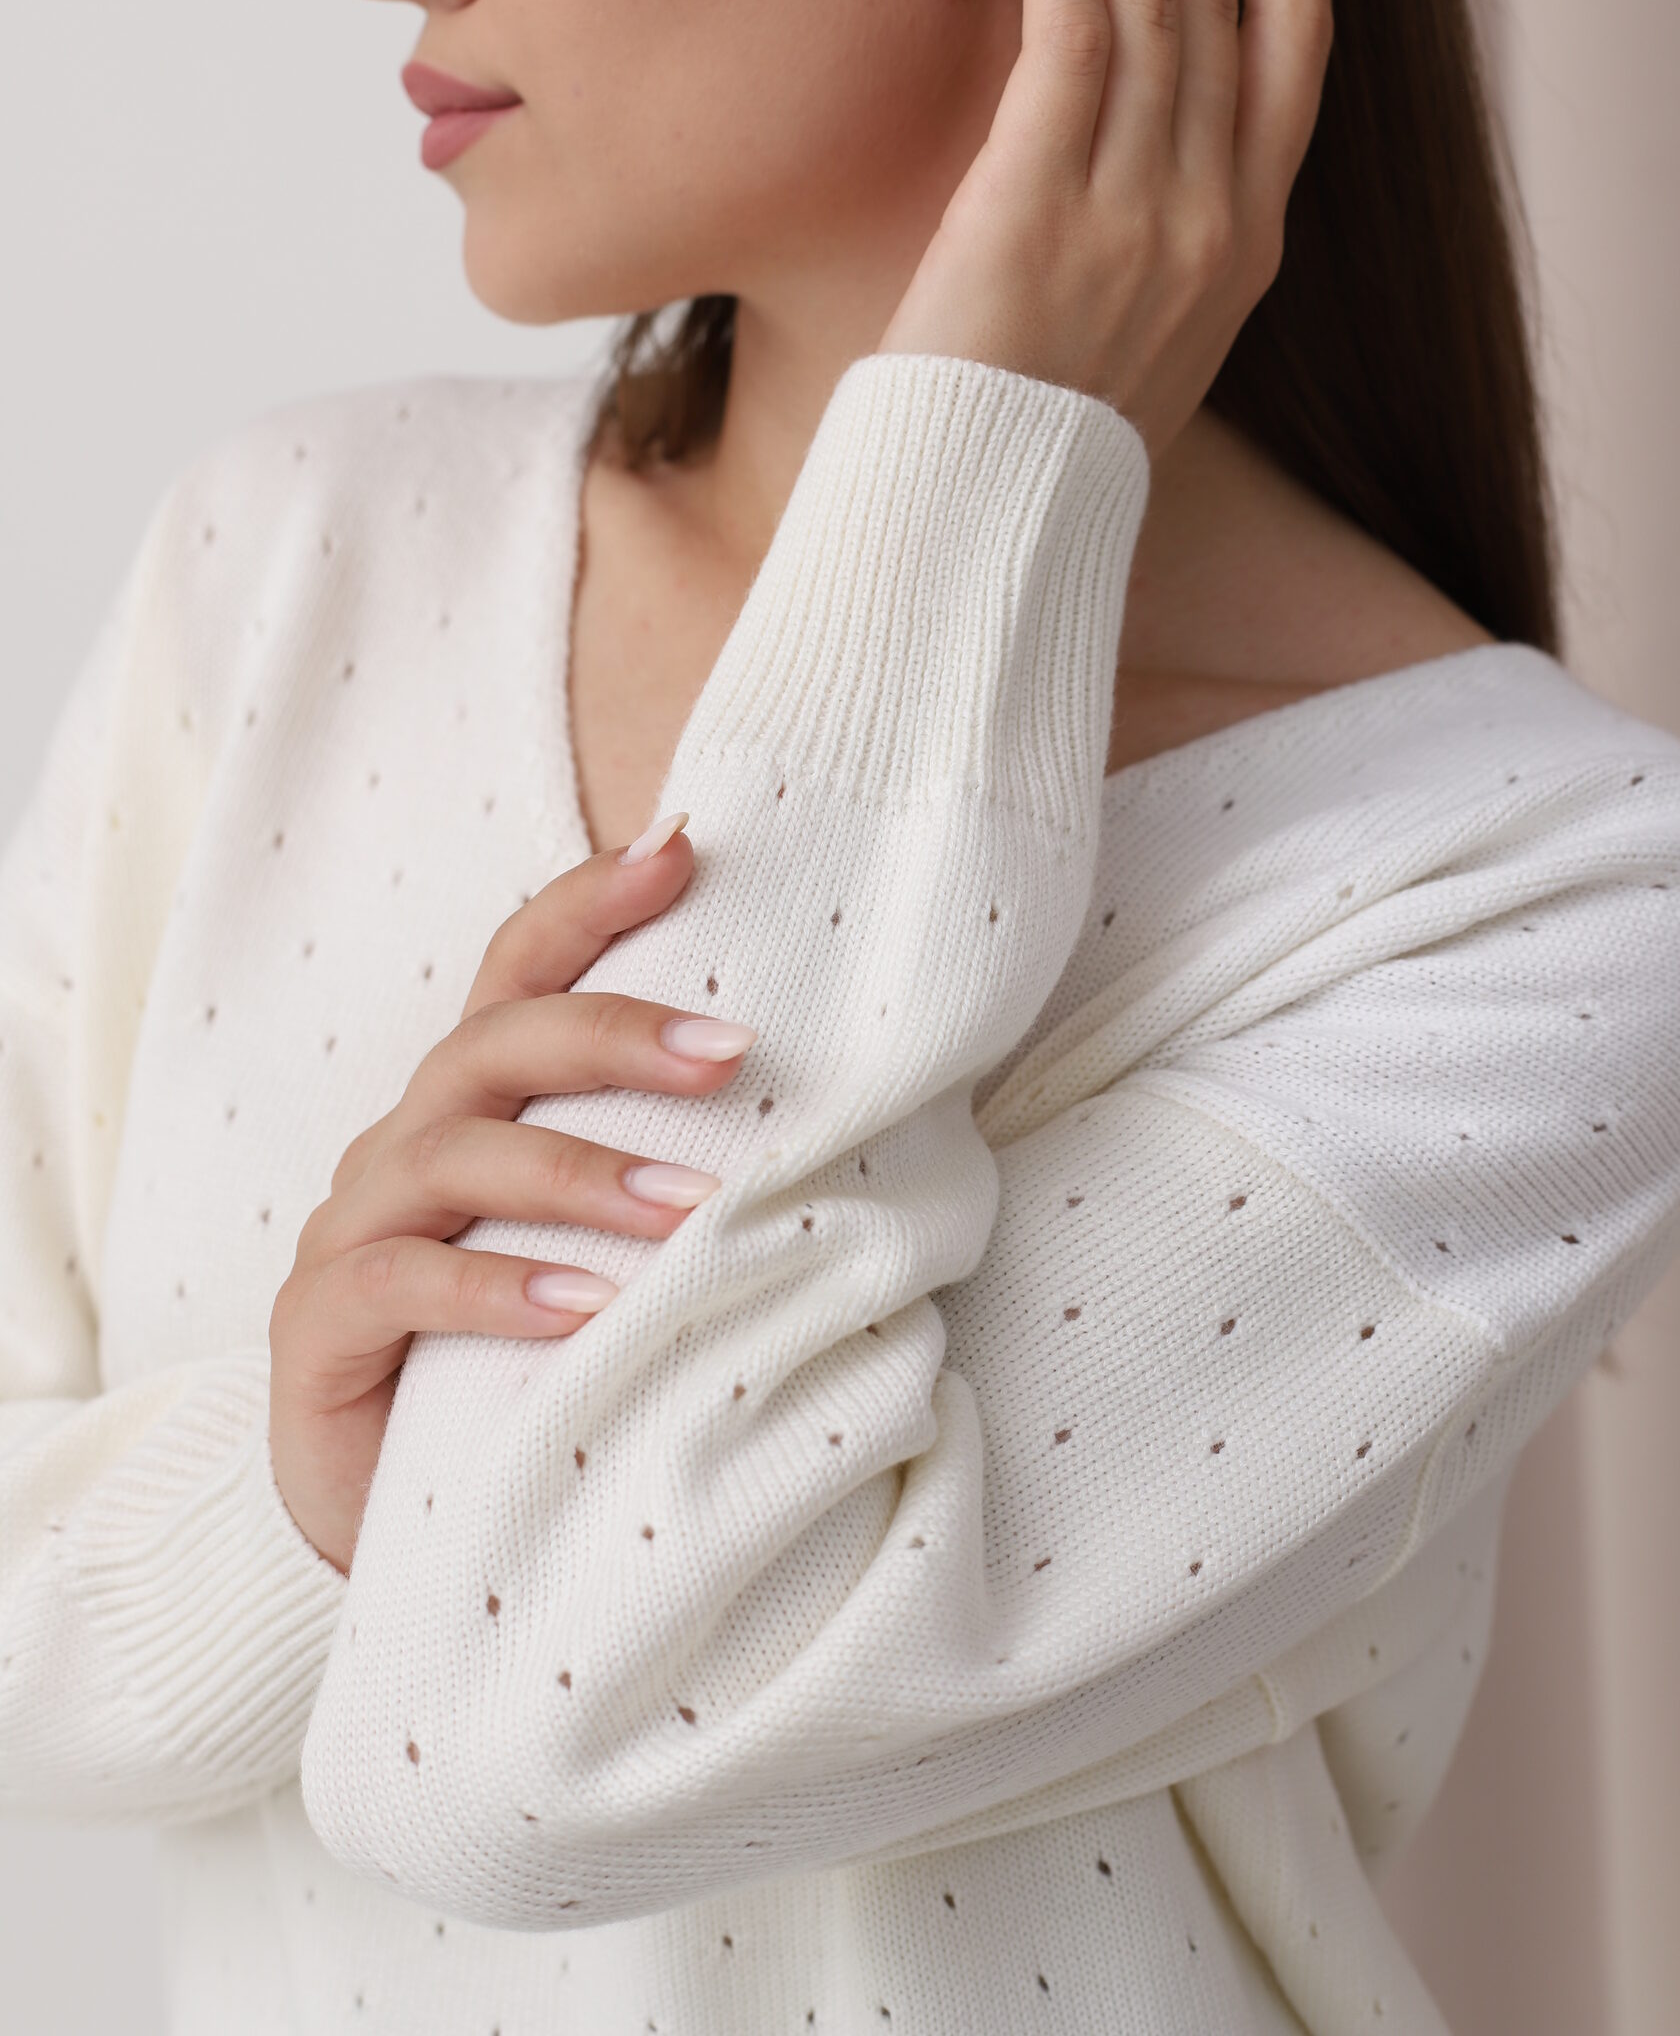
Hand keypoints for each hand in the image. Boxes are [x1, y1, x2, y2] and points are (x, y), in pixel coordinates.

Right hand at [267, 817, 751, 1576]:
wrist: (421, 1526)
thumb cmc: (538, 1368)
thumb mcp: (613, 1257)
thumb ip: (675, 1176)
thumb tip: (857, 1125)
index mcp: (473, 1105)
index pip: (518, 970)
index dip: (588, 901)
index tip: (682, 845)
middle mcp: (404, 1142)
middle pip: (496, 1043)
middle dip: (615, 1034)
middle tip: (734, 1052)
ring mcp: (352, 1227)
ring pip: (456, 1154)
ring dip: (581, 1175)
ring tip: (691, 1211)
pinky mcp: (319, 1324)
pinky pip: (402, 1282)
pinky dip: (499, 1289)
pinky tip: (588, 1309)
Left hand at [875, 0, 1333, 465]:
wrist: (984, 530)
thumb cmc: (1036, 444)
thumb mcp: (1138, 346)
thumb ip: (1159, 249)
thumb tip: (1129, 171)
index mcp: (1246, 248)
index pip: (1295, 52)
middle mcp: (1211, 218)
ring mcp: (1136, 211)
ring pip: (1155, 1)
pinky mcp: (1042, 206)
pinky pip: (1072, 43)